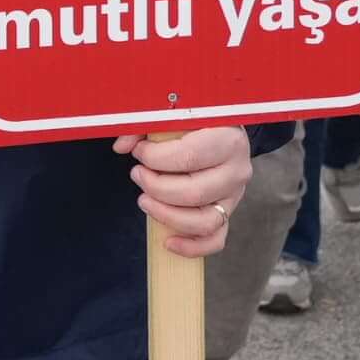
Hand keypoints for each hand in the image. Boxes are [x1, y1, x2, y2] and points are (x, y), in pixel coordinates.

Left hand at [121, 125, 254, 258]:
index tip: (138, 152)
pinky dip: (192, 247)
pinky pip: (215, 239)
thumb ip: (145, 124)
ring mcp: (235, 195)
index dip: (155, 158)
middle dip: (156, 187)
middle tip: (137, 175)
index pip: (188, 157)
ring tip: (144, 201)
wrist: (224, 130)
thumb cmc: (195, 121)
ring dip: (167, 216)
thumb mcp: (173, 113)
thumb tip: (122, 147)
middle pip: (194, 192)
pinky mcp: (228, 213)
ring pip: (203, 220)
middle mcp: (237, 170)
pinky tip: (168, 242)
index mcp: (228, 139)